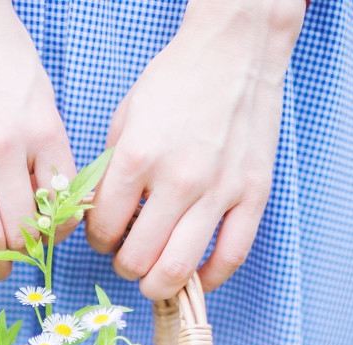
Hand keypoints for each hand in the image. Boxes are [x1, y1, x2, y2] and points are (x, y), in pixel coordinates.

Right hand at [0, 1, 74, 279]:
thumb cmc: (5, 59)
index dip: (56, 235)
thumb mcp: (43, 103)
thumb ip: (46, 156)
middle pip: (19, 230)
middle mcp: (1, 144)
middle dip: (20, 259)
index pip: (60, 210)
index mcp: (42, 131)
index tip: (46, 236)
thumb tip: (44, 214)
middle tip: (15, 264)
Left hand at [86, 0, 305, 297]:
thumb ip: (109, 173)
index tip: (105, 236)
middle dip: (125, 266)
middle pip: (139, 258)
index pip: (105, 229)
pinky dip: (210, 278)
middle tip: (127, 257)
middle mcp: (178, 179)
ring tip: (154, 277)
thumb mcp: (124, 119)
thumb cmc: (176, 82)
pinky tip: (197, 276)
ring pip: (181, 268)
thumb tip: (101, 219)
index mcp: (138, 158)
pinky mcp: (254, 194)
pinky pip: (232, 256)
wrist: (235, 52)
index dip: (98, 240)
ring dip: (159, 284)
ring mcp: (220, 190)